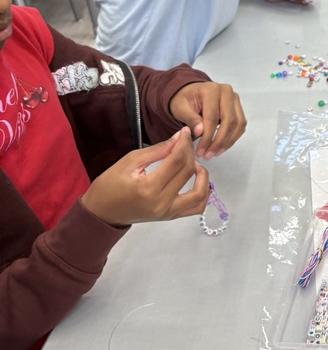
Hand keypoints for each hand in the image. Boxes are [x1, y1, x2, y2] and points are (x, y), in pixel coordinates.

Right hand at [81, 127, 208, 225]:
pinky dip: (202, 193)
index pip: (176, 160)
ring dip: (202, 176)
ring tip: (192, 164)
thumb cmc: (109, 185)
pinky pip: (196, 207)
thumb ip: (158, 150)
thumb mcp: (130, 161)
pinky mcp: (170, 216)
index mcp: (148, 188)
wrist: (101, 212)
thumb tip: (179, 137)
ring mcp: (168, 213)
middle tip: (184, 143)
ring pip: (200, 194)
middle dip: (190, 152)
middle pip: (187, 172)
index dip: (183, 143)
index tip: (185, 132)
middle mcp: (162, 203)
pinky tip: (194, 180)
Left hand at [169, 80, 245, 159]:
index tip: (200, 151)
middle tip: (208, 155)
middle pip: (229, 121)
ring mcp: (235, 99)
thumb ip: (190, 119)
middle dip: (219, 141)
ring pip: (238, 124)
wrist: (190, 93)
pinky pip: (240, 125)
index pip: (213, 117)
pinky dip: (232, 138)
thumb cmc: (184, 100)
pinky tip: (221, 146)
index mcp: (211, 89)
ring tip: (214, 153)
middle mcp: (227, 92)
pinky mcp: (238, 107)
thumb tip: (200, 132)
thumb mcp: (180, 108)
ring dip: (228, 142)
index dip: (207, 137)